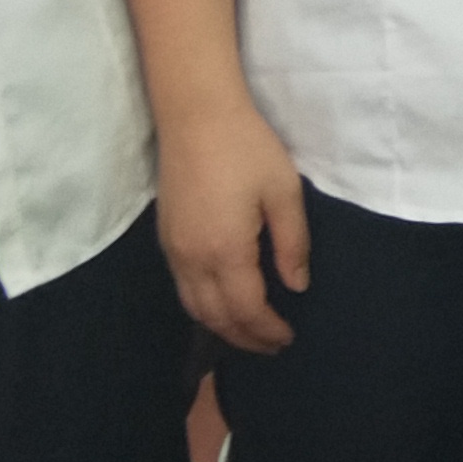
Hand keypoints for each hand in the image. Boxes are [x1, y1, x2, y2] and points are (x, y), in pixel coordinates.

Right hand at [152, 106, 310, 353]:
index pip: (246, 309)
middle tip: (273, 345)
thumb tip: (297, 287)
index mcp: (225, 251)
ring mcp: (174, 251)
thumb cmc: (247, 148)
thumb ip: (292, 243)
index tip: (288, 338)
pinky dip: (204, 308)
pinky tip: (222, 305)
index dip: (267, 330)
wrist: (196, 116)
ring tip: (250, 333)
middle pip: (216, 317)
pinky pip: (183, 289)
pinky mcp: (165, 239)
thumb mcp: (284, 192)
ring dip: (222, 327)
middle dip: (245, 337)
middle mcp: (192, 260)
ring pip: (194, 308)